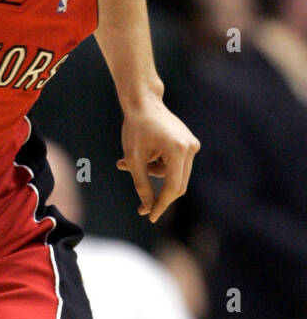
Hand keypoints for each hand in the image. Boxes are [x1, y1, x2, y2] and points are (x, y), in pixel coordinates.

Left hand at [117, 99, 199, 222]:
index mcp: (178, 150)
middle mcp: (190, 148)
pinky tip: (144, 155)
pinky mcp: (189, 144)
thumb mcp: (133, 159)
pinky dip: (159, 167)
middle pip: (178, 185)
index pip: (173, 187)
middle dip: (159, 196)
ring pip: (175, 176)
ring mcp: (192, 145)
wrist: (143, 101)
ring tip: (127, 164)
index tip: (150, 216)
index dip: (162, 204)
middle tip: (142, 207)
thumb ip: (141, 185)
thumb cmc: (135, 127)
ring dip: (153, 176)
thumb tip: (148, 207)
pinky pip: (175, 166)